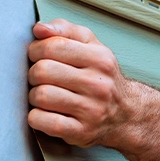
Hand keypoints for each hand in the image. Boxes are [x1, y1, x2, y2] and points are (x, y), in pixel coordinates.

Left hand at [27, 19, 135, 147]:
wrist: (126, 114)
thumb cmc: (100, 78)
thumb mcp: (90, 46)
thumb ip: (64, 30)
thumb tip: (39, 28)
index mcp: (99, 58)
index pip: (52, 46)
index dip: (35, 50)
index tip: (37, 57)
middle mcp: (98, 84)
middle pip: (42, 71)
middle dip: (33, 74)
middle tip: (40, 79)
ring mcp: (91, 110)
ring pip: (40, 96)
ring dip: (34, 96)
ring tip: (44, 96)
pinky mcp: (81, 132)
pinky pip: (44, 121)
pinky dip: (35, 117)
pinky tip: (43, 113)